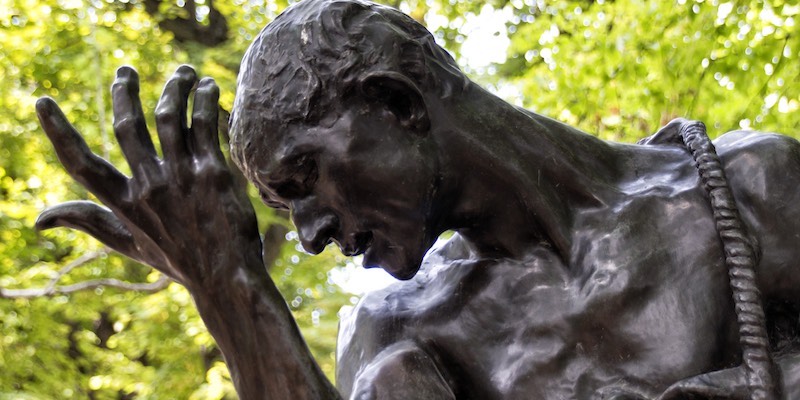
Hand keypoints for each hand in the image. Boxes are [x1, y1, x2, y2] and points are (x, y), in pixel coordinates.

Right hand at [35, 65, 261, 288]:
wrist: (227, 278)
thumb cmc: (179, 261)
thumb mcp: (128, 246)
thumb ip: (89, 222)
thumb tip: (39, 220)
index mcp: (124, 204)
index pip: (81, 164)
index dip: (58, 132)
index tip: (43, 103)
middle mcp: (149, 187)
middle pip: (127, 126)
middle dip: (124, 92)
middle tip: (125, 71)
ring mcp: (181, 178)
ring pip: (168, 117)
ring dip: (174, 87)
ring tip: (183, 73)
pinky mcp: (213, 173)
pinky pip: (204, 125)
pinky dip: (204, 100)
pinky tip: (208, 87)